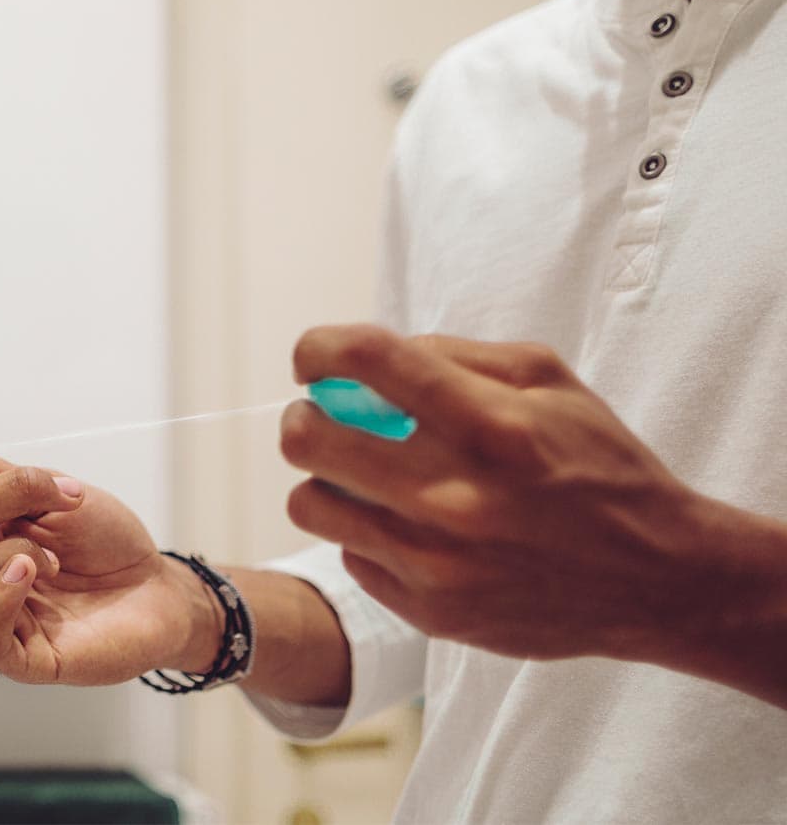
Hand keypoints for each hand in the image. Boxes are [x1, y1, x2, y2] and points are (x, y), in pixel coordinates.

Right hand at [0, 432, 221, 684]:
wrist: (158, 588)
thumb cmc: (107, 543)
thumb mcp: (61, 495)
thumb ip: (2, 477)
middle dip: (3, 496)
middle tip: (60, 491)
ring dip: (12, 553)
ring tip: (53, 559)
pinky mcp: (16, 657)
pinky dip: (2, 598)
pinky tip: (28, 576)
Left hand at [279, 325, 731, 661]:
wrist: (655, 578)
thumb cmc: (598, 467)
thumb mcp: (550, 382)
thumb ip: (454, 356)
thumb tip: (368, 356)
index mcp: (491, 424)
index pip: (365, 361)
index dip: (318, 348)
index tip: (314, 358)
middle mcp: (456, 496)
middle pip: (307, 440)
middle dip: (304, 417)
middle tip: (322, 418)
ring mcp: (438, 562)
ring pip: (310, 503)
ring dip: (324, 480)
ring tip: (361, 476)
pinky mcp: (430, 611)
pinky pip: (351, 555)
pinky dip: (367, 534)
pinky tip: (410, 528)